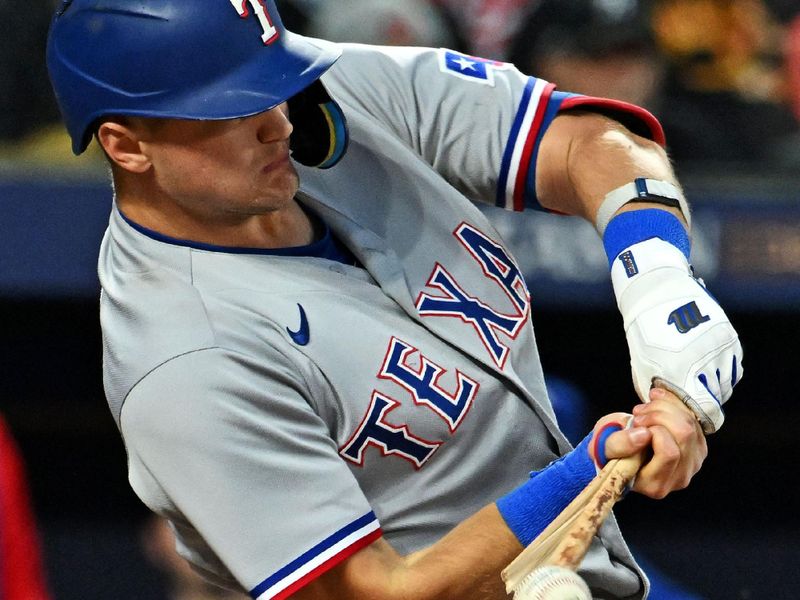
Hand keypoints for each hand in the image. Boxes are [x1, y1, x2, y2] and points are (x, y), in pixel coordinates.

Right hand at [602, 389, 706, 498]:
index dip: (653, 430)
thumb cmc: (612, 452)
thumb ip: (619, 445)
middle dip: (659, 414)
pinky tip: (656, 404)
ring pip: (691, 424)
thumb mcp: (604, 449)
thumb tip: (644, 434)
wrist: (621, 451)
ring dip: (665, 407)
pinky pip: (694, 418)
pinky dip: (674, 405)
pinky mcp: (699, 448)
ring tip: (644, 409)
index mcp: (655, 485)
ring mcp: (693, 463)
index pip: (669, 453)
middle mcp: (679, 478)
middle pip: (684, 434)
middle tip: (639, 413)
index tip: (636, 425)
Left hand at [611, 239, 742, 433]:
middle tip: (689, 394)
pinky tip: (705, 364)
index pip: (705, 410)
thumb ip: (658, 393)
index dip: (698, 415)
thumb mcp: (643, 367)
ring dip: (714, 386)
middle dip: (704, 400)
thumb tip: (671, 411)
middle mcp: (706, 361)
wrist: (657, 293)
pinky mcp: (730, 338)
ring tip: (696, 377)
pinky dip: (722, 370)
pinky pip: (733, 366)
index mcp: (682, 371)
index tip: (689, 413)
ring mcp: (721, 348)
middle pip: (716, 398)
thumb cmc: (644, 334)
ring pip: (726, 383)